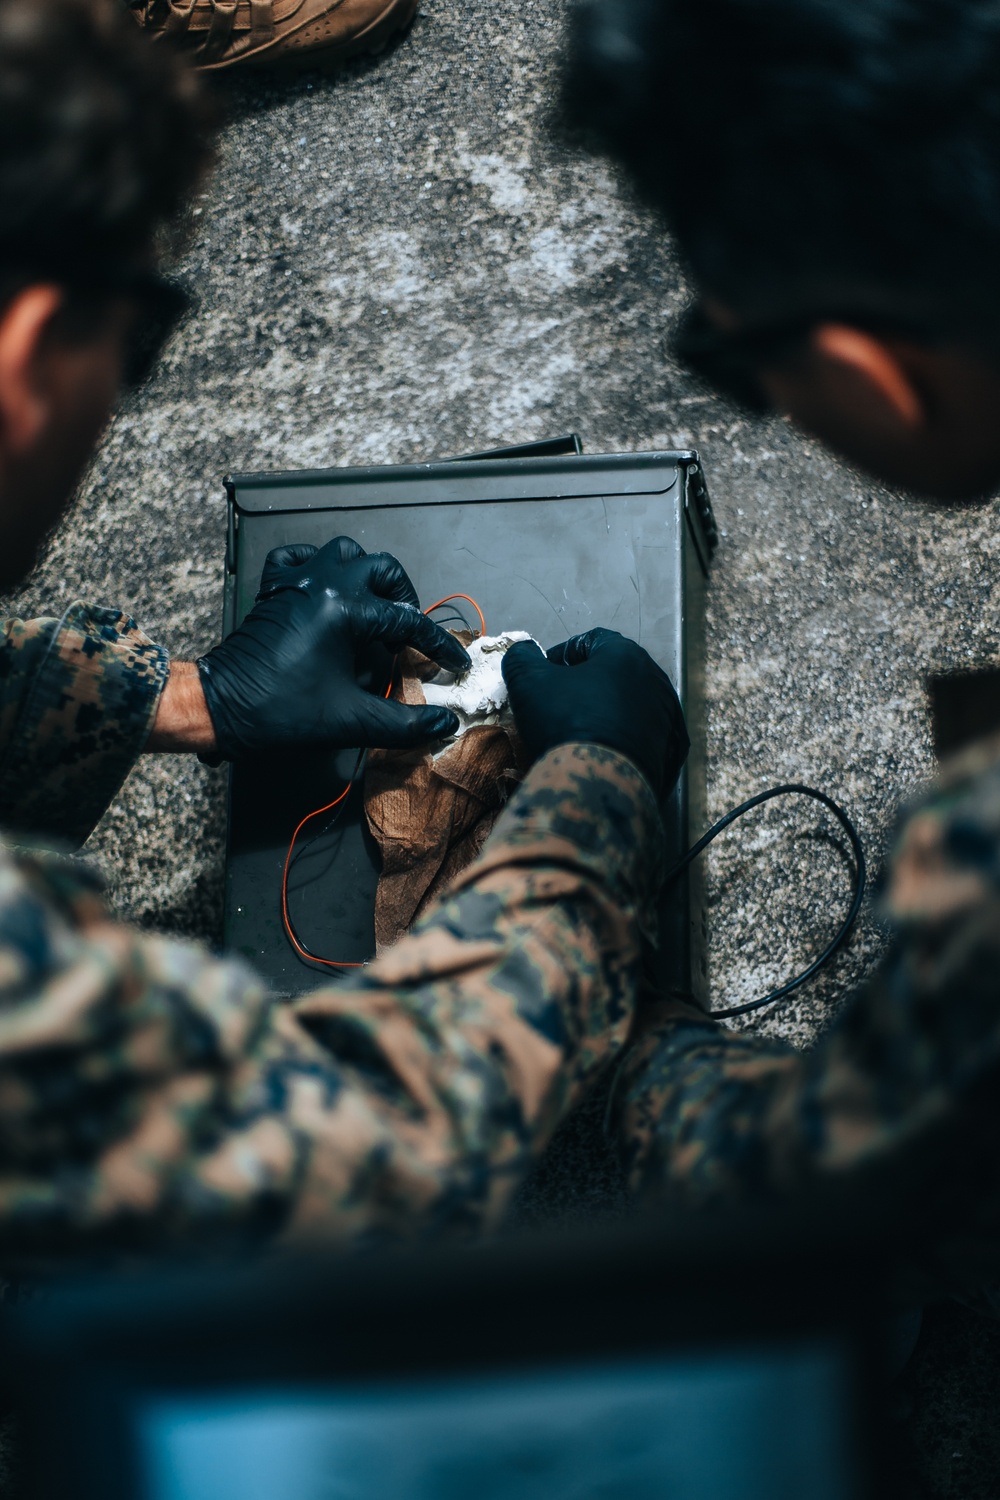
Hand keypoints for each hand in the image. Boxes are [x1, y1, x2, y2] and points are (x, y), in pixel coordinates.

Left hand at [197, 536, 470, 758]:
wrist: (220, 709)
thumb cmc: (280, 712)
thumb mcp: (351, 721)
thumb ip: (403, 723)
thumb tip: (442, 722)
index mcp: (344, 609)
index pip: (406, 621)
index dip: (436, 646)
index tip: (452, 663)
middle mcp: (322, 583)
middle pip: (381, 569)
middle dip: (404, 598)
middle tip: (411, 634)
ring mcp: (295, 581)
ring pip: (344, 554)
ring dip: (365, 576)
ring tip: (374, 610)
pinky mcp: (273, 590)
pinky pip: (299, 558)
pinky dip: (318, 566)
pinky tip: (326, 591)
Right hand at [501, 628, 688, 799]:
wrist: (599, 781)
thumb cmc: (565, 722)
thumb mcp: (529, 682)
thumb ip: (522, 658)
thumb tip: (523, 652)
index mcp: (626, 655)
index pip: (592, 641)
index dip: (563, 655)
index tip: (545, 674)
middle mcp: (655, 680)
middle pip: (615, 673)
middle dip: (587, 684)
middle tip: (560, 703)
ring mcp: (668, 718)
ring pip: (631, 706)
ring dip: (607, 712)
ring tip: (580, 731)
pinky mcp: (671, 751)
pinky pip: (643, 737)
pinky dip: (624, 740)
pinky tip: (602, 752)